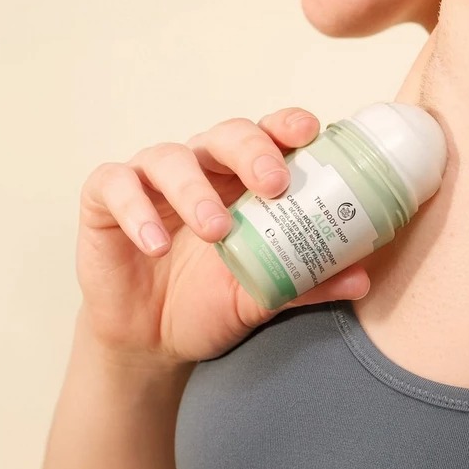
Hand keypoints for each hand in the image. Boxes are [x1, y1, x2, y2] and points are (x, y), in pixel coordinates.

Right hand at [76, 107, 371, 365]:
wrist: (148, 343)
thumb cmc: (205, 305)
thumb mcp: (259, 299)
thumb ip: (304, 284)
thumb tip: (363, 278)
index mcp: (240, 182)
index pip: (268, 137)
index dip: (288, 126)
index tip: (312, 132)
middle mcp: (199, 169)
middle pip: (226, 135)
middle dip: (252, 151)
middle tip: (273, 185)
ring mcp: (149, 180)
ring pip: (170, 158)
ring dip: (195, 190)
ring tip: (216, 230)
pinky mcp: (105, 198)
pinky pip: (117, 186)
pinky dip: (137, 211)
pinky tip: (154, 245)